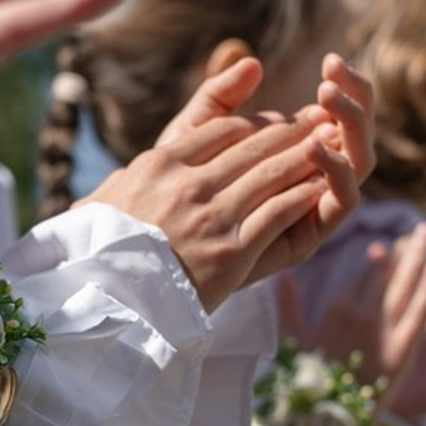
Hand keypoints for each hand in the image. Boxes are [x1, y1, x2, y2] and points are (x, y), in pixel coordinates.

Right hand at [91, 57, 364, 310]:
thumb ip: (122, 180)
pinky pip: (278, 213)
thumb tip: (125, 177)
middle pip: (253, 145)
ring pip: (271, 173)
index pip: (220, 129)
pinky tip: (320, 189)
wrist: (105, 303)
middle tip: (316, 123)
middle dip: (290, 132)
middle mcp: (188, 183)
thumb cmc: (96, 256)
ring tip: (328, 147)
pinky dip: (302, 197)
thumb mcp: (101, 201)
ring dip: (305, 158)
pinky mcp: (232, 249)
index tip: (275, 122)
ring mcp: (212, 215)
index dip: (255, 123)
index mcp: (158, 164)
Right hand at [277, 223, 425, 385]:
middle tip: (421, 229)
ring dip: (419, 258)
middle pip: (387, 274)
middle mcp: (362, 313)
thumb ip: (288, 306)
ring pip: (406, 284)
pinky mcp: (404, 347)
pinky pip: (420, 310)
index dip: (376, 261)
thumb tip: (280, 276)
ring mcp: (384, 329)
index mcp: (336, 310)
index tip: (384, 249)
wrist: (326, 418)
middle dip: (404, 251)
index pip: (362, 276)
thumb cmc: (305, 383)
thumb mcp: (291, 341)